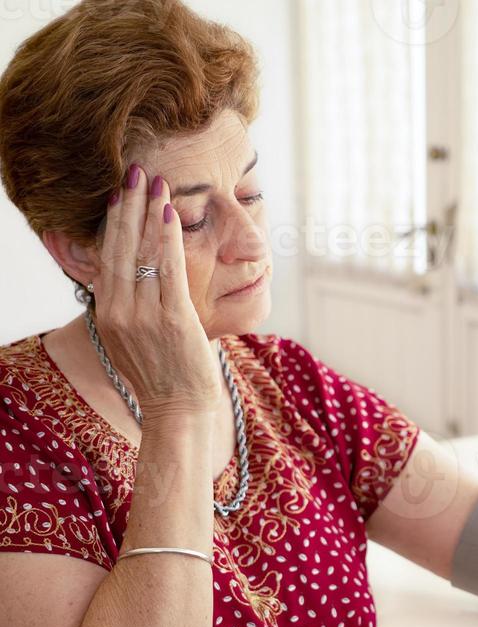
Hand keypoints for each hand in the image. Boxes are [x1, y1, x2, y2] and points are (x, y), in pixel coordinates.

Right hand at [92, 164, 224, 423]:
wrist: (177, 410)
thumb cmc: (160, 375)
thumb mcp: (129, 340)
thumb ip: (124, 307)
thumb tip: (126, 275)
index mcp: (107, 315)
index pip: (107, 258)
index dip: (113, 223)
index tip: (119, 194)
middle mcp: (119, 312)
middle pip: (122, 248)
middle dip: (129, 207)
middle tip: (135, 173)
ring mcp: (145, 316)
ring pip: (145, 253)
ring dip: (150, 213)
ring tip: (155, 183)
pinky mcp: (173, 319)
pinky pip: (169, 269)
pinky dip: (169, 238)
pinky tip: (170, 213)